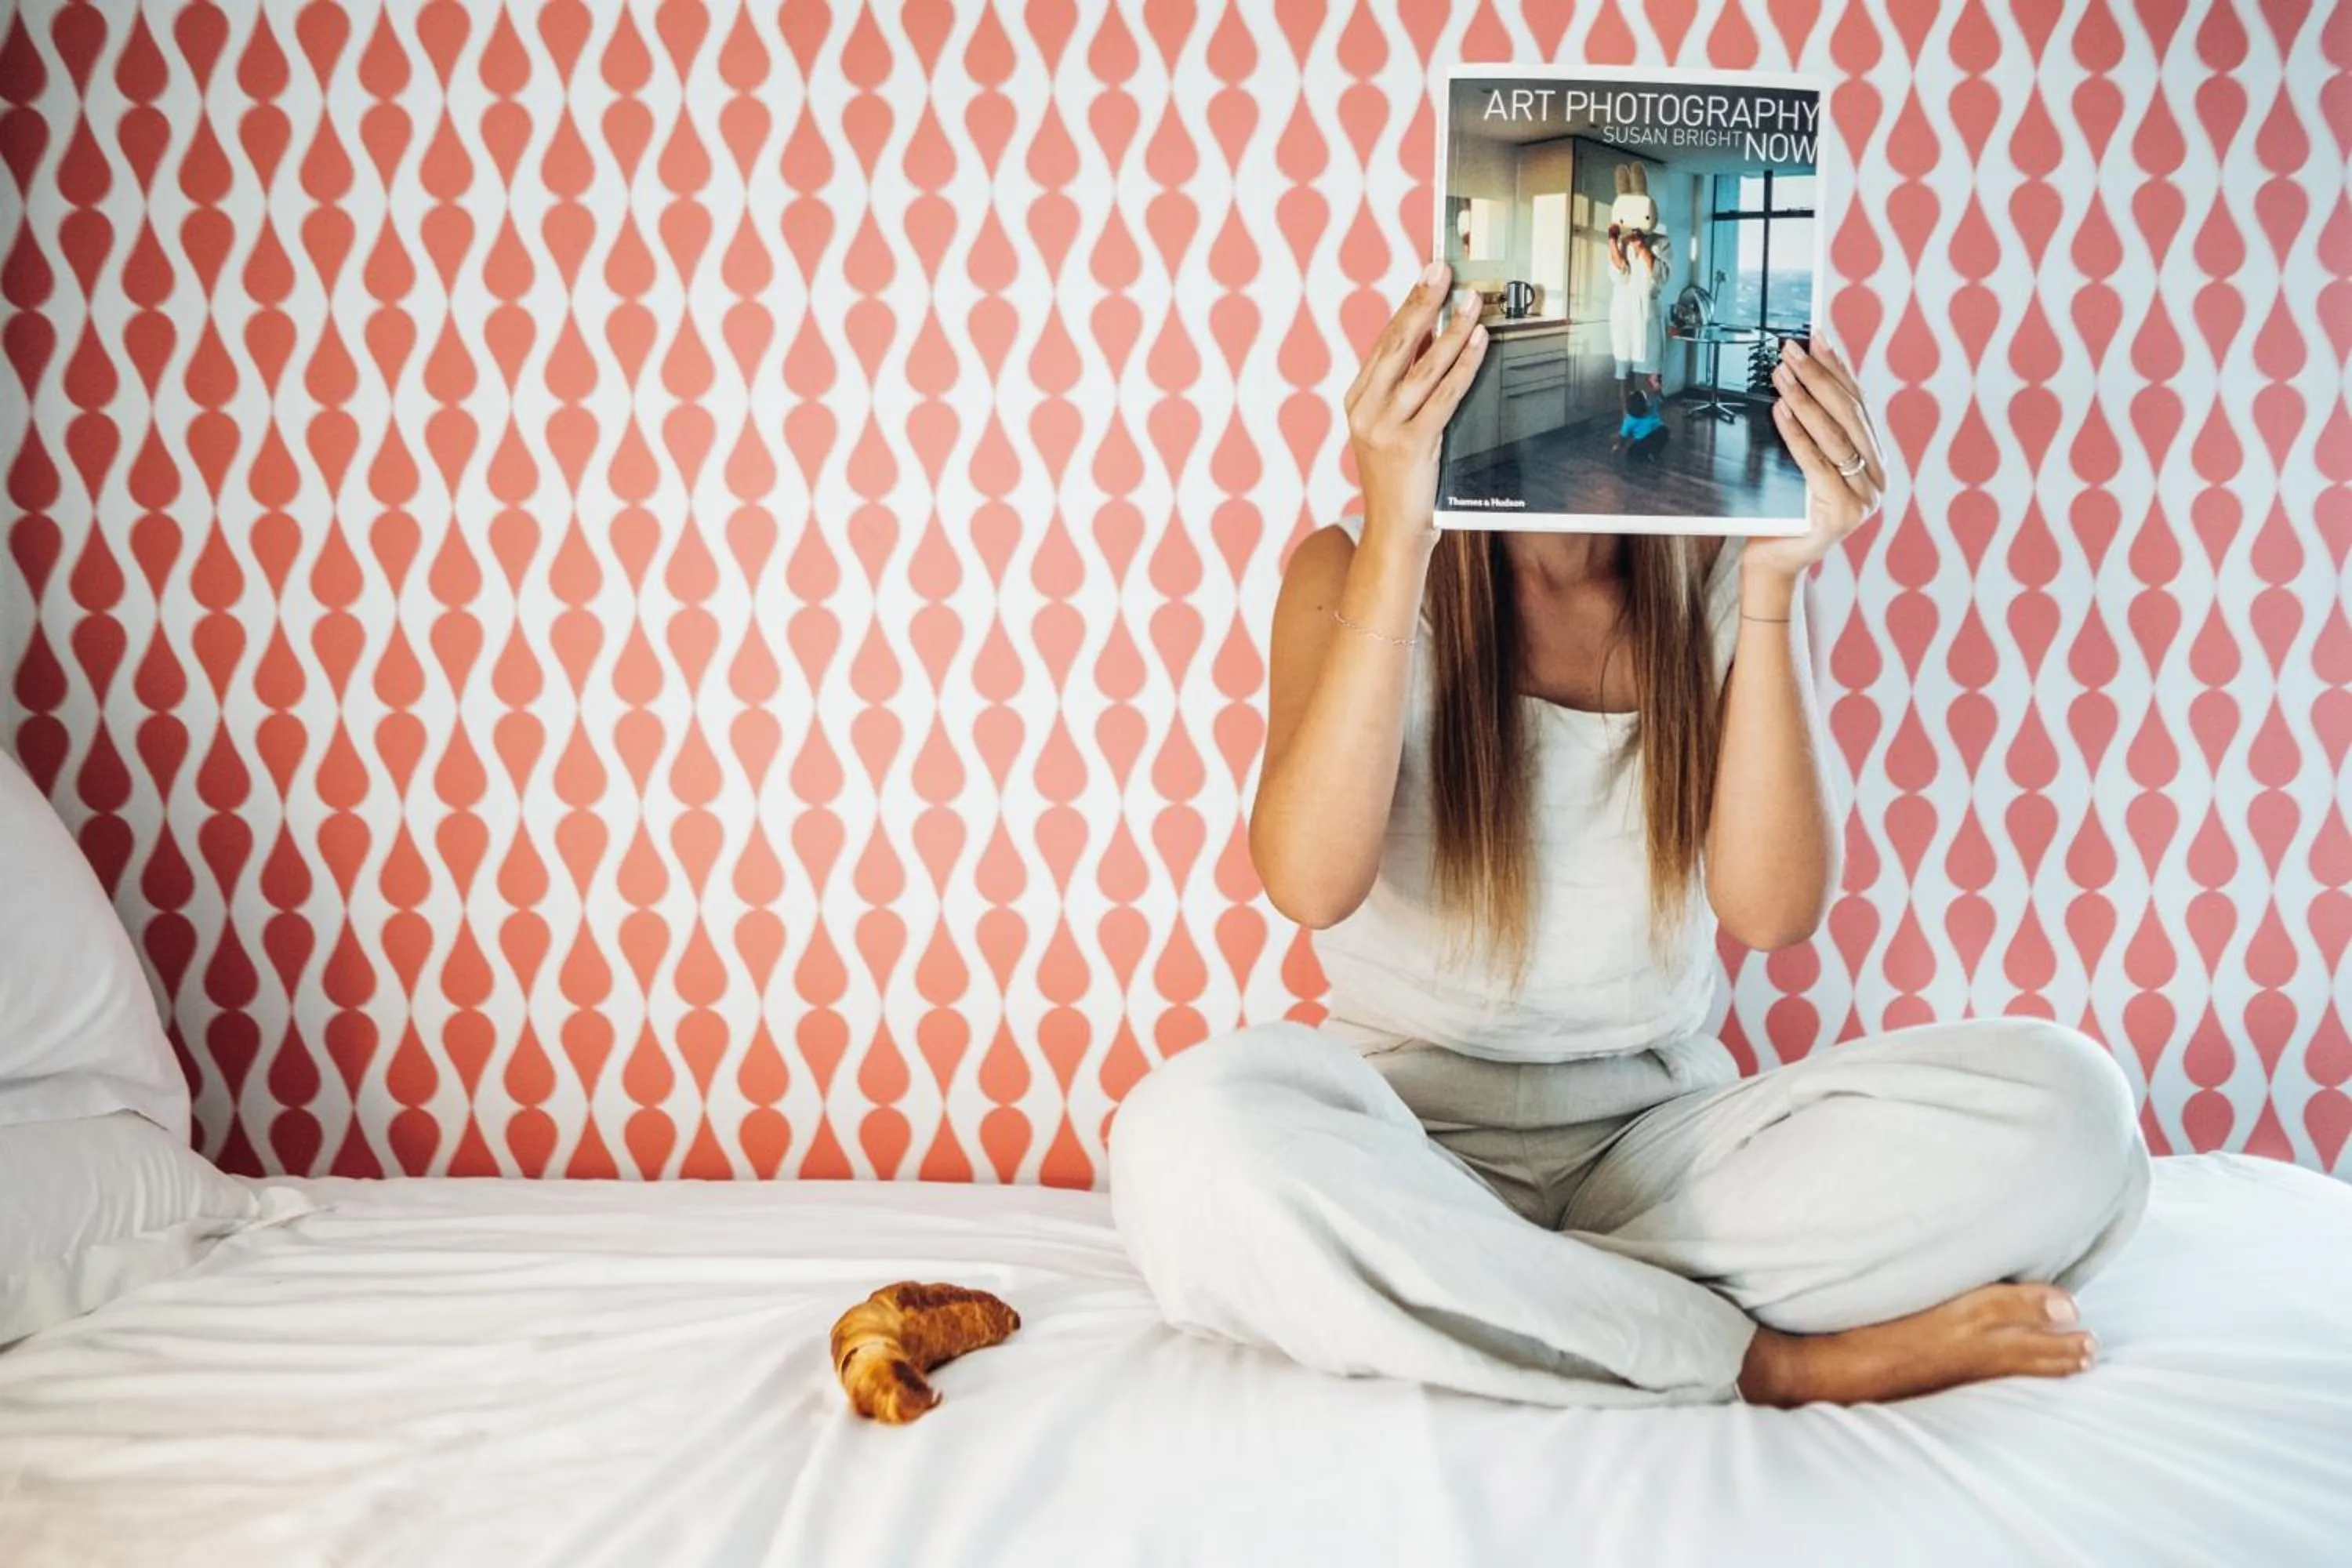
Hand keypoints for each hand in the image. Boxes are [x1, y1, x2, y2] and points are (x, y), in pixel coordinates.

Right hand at [1344, 260, 1487, 548]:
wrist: (1393, 533)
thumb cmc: (1401, 480)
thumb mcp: (1392, 428)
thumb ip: (1405, 388)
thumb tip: (1435, 337)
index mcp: (1356, 401)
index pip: (1384, 343)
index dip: (1408, 305)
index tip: (1428, 274)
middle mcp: (1365, 411)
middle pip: (1397, 345)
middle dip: (1423, 302)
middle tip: (1444, 269)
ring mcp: (1384, 429)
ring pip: (1423, 367)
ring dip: (1451, 330)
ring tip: (1472, 302)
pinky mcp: (1411, 446)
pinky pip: (1444, 397)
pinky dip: (1463, 367)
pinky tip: (1478, 344)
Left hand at [1747, 337, 1887, 582]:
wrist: (1773, 563)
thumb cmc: (1783, 509)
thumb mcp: (1802, 464)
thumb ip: (1813, 431)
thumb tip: (1798, 373)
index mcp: (1875, 462)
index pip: (1857, 404)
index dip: (1838, 368)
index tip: (1818, 336)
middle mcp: (1877, 479)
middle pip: (1848, 415)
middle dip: (1818, 377)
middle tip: (1791, 349)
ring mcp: (1865, 498)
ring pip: (1834, 437)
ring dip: (1805, 399)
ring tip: (1781, 373)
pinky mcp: (1844, 513)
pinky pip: (1816, 463)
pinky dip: (1797, 434)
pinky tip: (1780, 410)